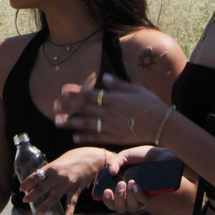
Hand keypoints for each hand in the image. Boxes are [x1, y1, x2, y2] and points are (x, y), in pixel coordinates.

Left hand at [19, 146, 106, 214]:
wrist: (94, 159)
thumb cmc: (77, 156)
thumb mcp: (61, 160)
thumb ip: (52, 169)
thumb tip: (42, 176)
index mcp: (53, 166)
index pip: (36, 176)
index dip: (28, 182)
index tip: (21, 188)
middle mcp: (59, 176)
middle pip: (42, 188)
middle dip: (32, 195)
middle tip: (25, 200)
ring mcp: (68, 184)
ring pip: (54, 197)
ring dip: (44, 206)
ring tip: (37, 213)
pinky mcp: (76, 190)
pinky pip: (71, 204)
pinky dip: (68, 214)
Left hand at [53, 73, 168, 145]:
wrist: (161, 125)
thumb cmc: (151, 104)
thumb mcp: (136, 89)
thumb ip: (119, 84)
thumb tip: (105, 77)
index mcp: (113, 99)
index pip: (90, 94)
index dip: (75, 92)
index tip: (63, 90)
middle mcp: (109, 112)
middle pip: (84, 109)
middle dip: (68, 107)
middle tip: (53, 106)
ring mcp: (110, 126)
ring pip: (86, 124)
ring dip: (71, 122)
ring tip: (58, 121)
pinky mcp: (114, 137)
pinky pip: (96, 137)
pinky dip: (85, 137)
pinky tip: (74, 137)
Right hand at [100, 145, 159, 212]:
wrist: (158, 154)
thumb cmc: (140, 156)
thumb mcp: (125, 156)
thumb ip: (115, 162)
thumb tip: (111, 172)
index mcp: (120, 188)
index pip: (111, 202)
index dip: (107, 200)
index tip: (107, 191)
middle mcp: (129, 196)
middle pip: (120, 208)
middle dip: (118, 198)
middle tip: (120, 184)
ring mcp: (140, 197)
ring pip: (132, 207)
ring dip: (129, 197)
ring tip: (130, 182)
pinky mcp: (150, 196)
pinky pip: (142, 201)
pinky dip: (137, 194)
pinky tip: (136, 184)